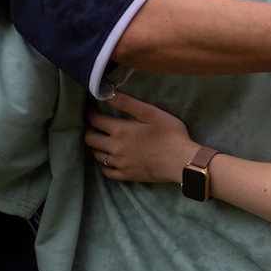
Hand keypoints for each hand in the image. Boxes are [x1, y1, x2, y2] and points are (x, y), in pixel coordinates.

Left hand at [84, 94, 199, 183]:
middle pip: (90, 139)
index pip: (95, 120)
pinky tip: (107, 160)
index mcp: (120, 130)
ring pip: (96, 155)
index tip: (90, 108)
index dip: (90, 112)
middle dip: (89, 129)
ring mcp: (120, 164)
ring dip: (95, 146)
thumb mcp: (151, 113)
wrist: (181, 162)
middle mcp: (115, 148)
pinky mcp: (127, 176)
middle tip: (94, 124)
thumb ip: (128, 103)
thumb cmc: (170, 134)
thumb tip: (108, 94)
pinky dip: (103, 165)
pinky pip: (106, 172)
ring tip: (100, 140)